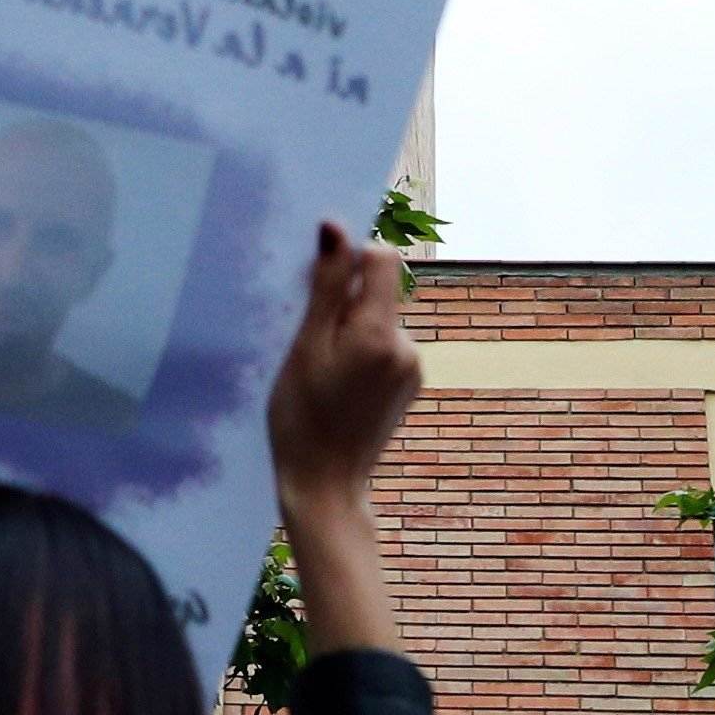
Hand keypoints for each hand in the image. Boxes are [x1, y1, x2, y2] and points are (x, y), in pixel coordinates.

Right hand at [268, 222, 421, 510]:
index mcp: (379, 333)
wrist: (325, 486)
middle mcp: (407, 346)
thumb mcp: (304, 347)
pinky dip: (361, 351)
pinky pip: (384, 346)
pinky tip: (337, 383)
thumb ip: (324, 286)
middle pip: (379, 291)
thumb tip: (335, 229)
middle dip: (344, 300)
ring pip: (379, 320)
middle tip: (307, 339)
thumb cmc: (302, 418)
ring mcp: (412, 368)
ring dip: (350, 329)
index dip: (350, 260)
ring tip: (319, 368)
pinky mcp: (409, 384)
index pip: (382, 259)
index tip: (316, 283)